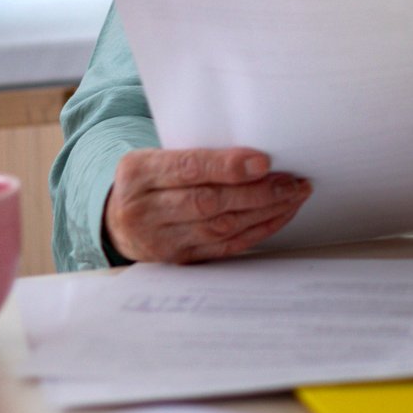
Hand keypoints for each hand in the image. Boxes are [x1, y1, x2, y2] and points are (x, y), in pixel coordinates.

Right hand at [104, 147, 311, 263]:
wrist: (118, 220)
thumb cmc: (149, 180)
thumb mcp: (155, 156)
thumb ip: (195, 152)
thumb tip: (253, 153)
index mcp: (138, 173)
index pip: (186, 169)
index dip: (226, 166)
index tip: (263, 161)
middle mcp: (145, 210)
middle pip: (207, 203)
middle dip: (256, 192)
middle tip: (291, 181)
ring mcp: (161, 241)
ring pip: (221, 228)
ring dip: (264, 212)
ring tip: (294, 194)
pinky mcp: (181, 260)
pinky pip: (226, 247)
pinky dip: (258, 230)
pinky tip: (280, 215)